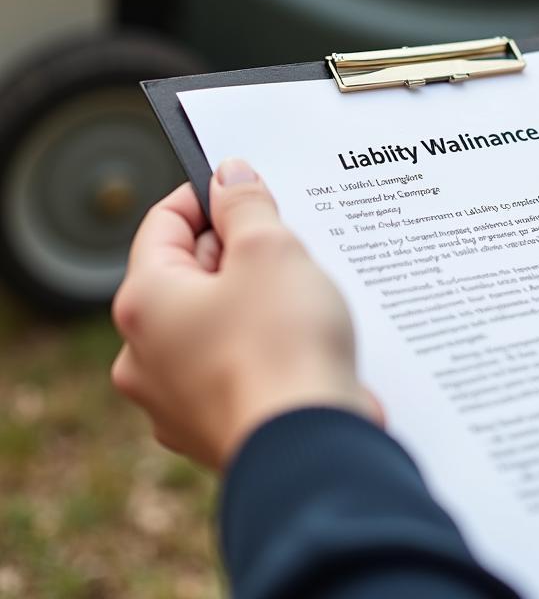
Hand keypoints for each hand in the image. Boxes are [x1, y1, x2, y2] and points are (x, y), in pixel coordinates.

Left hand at [112, 159, 381, 468]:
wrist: (310, 446)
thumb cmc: (284, 343)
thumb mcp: (270, 248)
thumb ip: (245, 204)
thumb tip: (230, 177)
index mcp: (145, 301)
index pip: (162, 223)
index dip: (206, 195)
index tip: (246, 185)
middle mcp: (143, 354)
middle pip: (187, 275)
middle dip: (238, 251)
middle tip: (287, 243)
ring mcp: (173, 399)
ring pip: (211, 323)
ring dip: (252, 301)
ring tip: (302, 294)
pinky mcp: (211, 428)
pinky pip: (232, 367)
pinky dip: (261, 348)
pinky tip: (301, 342)